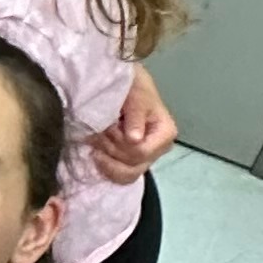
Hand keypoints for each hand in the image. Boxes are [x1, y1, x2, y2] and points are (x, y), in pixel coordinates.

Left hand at [91, 64, 176, 184]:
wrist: (124, 85)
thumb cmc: (132, 86)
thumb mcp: (136, 95)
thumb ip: (136, 116)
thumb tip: (134, 139)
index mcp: (165, 133)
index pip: (141, 152)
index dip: (121, 142)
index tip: (110, 125)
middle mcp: (159, 149)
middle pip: (133, 164)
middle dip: (112, 148)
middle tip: (101, 129)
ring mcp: (146, 158)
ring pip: (126, 174)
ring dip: (107, 159)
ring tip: (97, 140)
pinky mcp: (131, 161)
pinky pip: (120, 176)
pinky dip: (106, 167)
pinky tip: (96, 154)